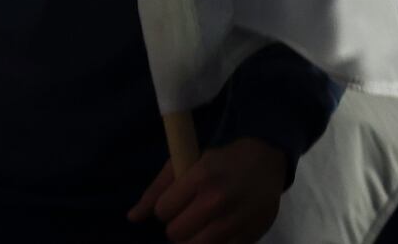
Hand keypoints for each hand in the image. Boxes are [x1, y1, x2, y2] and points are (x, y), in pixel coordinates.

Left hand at [128, 138, 286, 243]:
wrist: (265, 164)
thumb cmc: (220, 161)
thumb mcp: (187, 162)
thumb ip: (158, 189)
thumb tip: (132, 218)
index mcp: (200, 177)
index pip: (162, 211)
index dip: (165, 208)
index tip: (175, 202)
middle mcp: (217, 201)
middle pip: (175, 234)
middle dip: (177, 226)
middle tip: (188, 215)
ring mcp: (234, 222)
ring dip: (193, 239)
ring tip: (201, 225)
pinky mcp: (248, 238)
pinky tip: (218, 232)